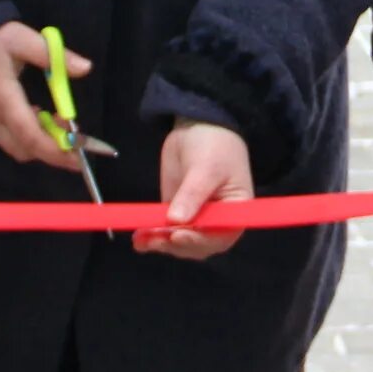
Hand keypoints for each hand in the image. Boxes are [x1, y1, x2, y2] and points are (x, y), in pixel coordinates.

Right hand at [0, 20, 90, 172]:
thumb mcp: (24, 39)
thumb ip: (55, 56)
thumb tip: (86, 68)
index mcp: (3, 99)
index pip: (31, 137)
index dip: (57, 150)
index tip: (81, 155)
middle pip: (25, 150)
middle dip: (54, 150)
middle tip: (76, 134)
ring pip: (16, 147)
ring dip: (41, 143)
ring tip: (61, 122)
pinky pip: (8, 138)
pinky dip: (28, 136)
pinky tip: (40, 115)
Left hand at [141, 119, 249, 259]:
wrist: (200, 126)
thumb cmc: (215, 146)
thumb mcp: (206, 168)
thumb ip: (192, 194)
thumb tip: (175, 221)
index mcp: (234, 214)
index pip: (218, 237)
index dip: (198, 241)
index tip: (177, 235)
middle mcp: (216, 224)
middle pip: (196, 245)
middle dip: (174, 243)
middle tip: (153, 236)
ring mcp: (195, 220)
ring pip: (178, 242)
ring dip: (160, 243)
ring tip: (141, 239)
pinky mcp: (176, 214)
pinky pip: (165, 232)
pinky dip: (152, 237)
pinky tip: (139, 239)